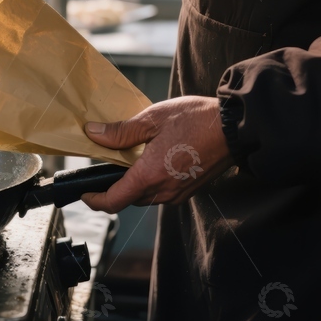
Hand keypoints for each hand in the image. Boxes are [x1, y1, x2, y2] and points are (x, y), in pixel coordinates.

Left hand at [80, 96, 234, 212]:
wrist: (235, 128)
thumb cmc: (195, 120)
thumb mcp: (151, 119)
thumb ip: (120, 131)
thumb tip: (94, 134)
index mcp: (149, 176)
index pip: (113, 202)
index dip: (95, 200)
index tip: (85, 192)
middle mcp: (163, 191)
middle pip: (128, 199)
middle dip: (114, 187)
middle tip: (107, 164)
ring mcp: (178, 193)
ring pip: (145, 196)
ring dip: (133, 184)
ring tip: (130, 159)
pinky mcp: (189, 190)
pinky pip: (161, 192)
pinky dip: (150, 181)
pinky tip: (151, 160)